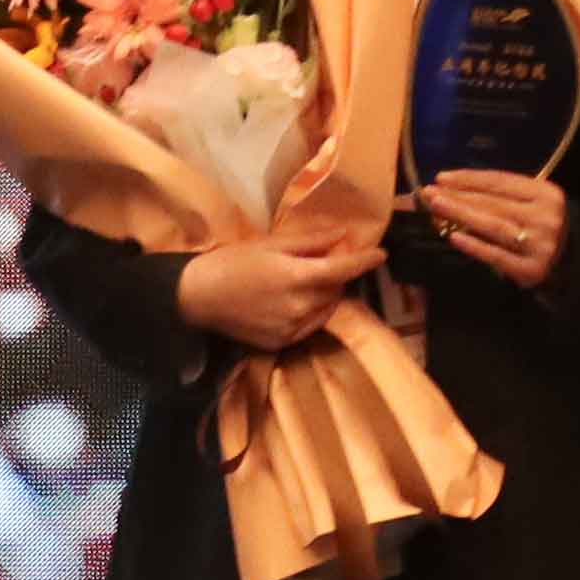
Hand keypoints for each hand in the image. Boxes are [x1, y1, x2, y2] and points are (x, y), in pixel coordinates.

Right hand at [181, 232, 380, 351]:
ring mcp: (290, 329)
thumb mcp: (271, 244)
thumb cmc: (234, 261)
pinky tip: (294, 301)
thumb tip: (342, 235)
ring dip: (326, 295)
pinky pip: (309, 326)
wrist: (198, 297)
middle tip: (323, 262)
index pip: (342, 270)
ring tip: (305, 281)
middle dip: (337, 275)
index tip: (381, 254)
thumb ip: (310, 242)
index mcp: (296, 277)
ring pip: (325, 310)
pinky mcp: (280, 344)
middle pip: (335, 290)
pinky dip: (311, 313)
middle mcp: (298, 307)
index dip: (364, 261)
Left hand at [414, 171, 567, 290]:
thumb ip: (502, 195)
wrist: (572, 262)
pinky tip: (453, 237)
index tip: (442, 177)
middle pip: (494, 203)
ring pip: (493, 225)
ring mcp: (539, 244)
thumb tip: (453, 188)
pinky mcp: (530, 269)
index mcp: (547, 193)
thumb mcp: (532, 202)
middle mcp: (546, 216)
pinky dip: (473, 245)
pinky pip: (496, 255)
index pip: (501, 182)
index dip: (470, 178)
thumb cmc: (542, 225)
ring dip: (461, 215)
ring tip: (437, 208)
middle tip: (430, 193)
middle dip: (459, 196)